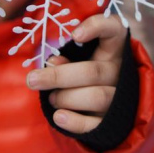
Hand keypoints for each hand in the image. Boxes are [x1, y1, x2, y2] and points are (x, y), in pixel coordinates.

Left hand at [26, 14, 125, 133]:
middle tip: (32, 79)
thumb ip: (68, 58)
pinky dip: (75, 122)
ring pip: (96, 97)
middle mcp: (120, 71)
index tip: (75, 35)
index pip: (113, 29)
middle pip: (93, 72)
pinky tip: (58, 116)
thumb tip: (52, 62)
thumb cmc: (87, 73)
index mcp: (114, 48)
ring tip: (51, 98)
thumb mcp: (80, 60)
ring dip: (66, 98)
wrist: (108, 107)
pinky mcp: (114, 122)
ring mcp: (119, 97)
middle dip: (58, 76)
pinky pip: (96, 124)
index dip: (97, 28)